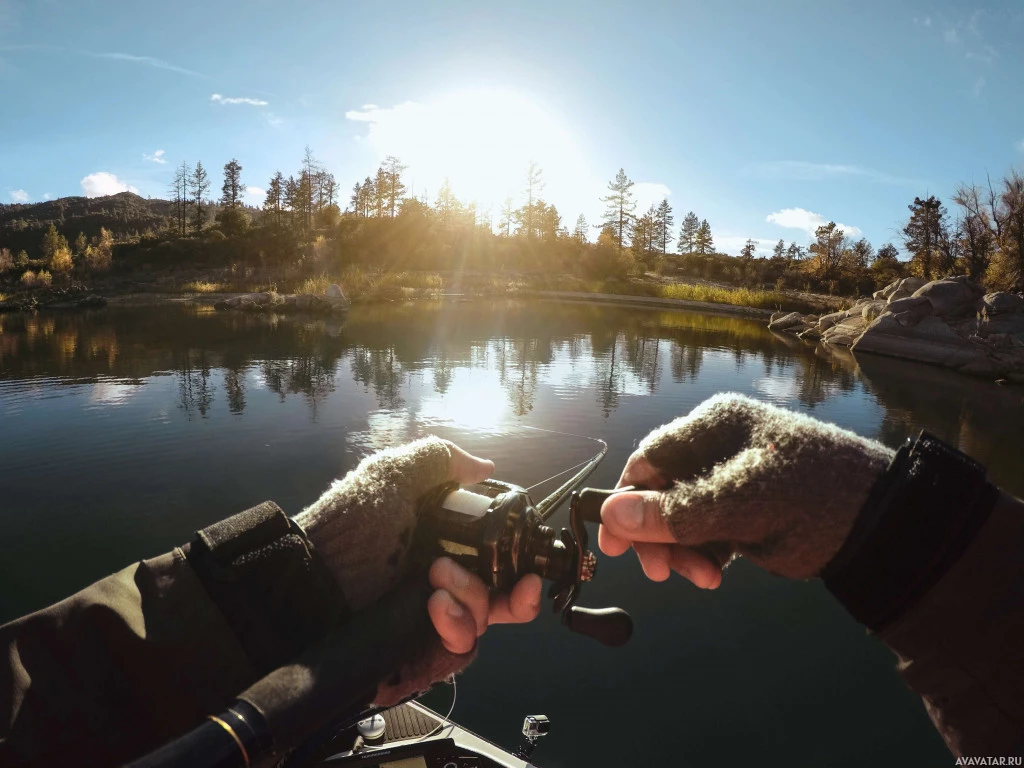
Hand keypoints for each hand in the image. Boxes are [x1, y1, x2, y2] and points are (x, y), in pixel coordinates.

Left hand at [295, 437, 540, 705]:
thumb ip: (442, 460)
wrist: (312, 577)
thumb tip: (485, 464)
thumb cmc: (351, 524)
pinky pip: (460, 650)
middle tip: (521, 587)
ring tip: (437, 581)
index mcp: (444, 546)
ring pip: (484, 622)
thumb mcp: (395, 475)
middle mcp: (444, 586)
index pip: (496, 564)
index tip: (532, 567)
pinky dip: (456, 627)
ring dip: (473, 599)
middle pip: (503, 602)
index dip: (519, 566)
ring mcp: (433, 623)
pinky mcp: (421, 655)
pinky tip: (434, 606)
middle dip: (519, 597)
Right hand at [599, 393, 893, 582]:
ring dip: (683, 551)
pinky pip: (707, 532)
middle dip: (659, 534)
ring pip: (682, 517)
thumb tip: (610, 513)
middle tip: (662, 575)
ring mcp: (734, 480)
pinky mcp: (748, 510)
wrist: (889, 527)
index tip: (615, 547)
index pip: (650, 461)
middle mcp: (719, 447)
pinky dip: (706, 555)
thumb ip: (676, 512)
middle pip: (662, 492)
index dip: (626, 502)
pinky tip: (717, 575)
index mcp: (715, 426)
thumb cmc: (816, 500)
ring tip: (705, 580)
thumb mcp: (743, 506)